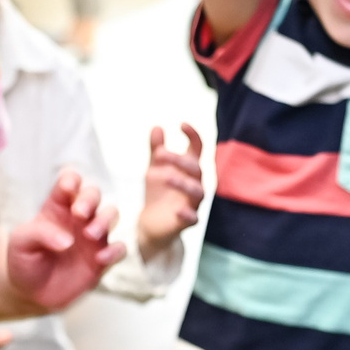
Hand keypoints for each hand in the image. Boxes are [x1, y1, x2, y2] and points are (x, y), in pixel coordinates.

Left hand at [7, 169, 124, 310]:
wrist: (31, 294)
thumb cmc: (24, 261)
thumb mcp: (21, 243)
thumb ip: (39, 234)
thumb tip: (68, 240)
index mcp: (57, 206)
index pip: (69, 181)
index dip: (71, 180)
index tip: (67, 190)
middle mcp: (78, 218)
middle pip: (94, 193)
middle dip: (90, 198)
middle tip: (79, 213)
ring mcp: (92, 237)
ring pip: (112, 215)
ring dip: (105, 220)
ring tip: (90, 235)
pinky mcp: (102, 259)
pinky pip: (119, 248)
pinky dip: (114, 250)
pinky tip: (100, 259)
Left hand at [135, 123, 205, 261]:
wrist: (150, 224)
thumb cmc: (158, 193)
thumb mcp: (155, 169)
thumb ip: (156, 150)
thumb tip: (157, 126)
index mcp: (188, 169)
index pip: (197, 149)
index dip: (193, 136)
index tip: (181, 124)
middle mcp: (194, 184)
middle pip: (196, 169)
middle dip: (180, 160)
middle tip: (160, 154)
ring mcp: (192, 203)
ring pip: (198, 192)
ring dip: (184, 183)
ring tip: (167, 178)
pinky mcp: (187, 221)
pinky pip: (194, 218)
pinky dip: (188, 214)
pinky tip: (178, 210)